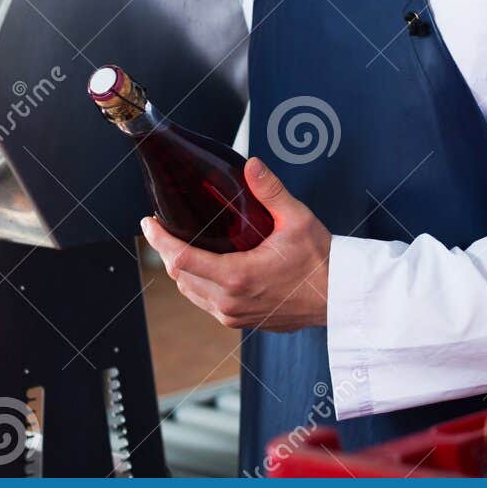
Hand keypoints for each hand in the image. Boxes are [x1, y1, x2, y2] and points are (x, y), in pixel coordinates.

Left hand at [140, 157, 330, 332]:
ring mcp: (234, 315)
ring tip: (178, 244)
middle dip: (166, 251)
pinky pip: (207, 303)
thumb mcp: (298, 220)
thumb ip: (271, 192)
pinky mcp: (241, 321)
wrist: (338, 298)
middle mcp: (229, 301)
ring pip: (191, 293)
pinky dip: (198, 284)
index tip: (148, 223)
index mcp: (237, 276)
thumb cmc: (321, 262)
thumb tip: (252, 166)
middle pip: (180, 276)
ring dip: (181, 269)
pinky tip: (204, 267)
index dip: (159, 240)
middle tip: (160, 228)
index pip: (181, 259)